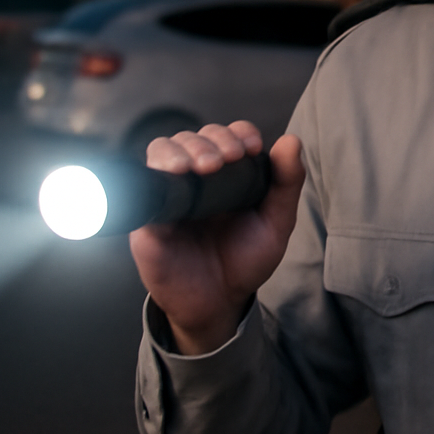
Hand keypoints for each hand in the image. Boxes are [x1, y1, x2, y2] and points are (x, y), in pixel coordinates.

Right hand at [128, 121, 305, 354]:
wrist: (218, 301)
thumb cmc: (245, 259)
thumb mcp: (276, 223)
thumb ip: (286, 184)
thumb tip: (292, 141)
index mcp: (227, 174)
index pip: (227, 135)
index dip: (237, 132)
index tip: (251, 146)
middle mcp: (196, 177)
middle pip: (195, 137)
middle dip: (211, 139)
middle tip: (226, 159)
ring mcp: (170, 193)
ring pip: (163, 150)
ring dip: (181, 148)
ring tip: (200, 166)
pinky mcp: (148, 214)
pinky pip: (141, 184)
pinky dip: (154, 171)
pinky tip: (173, 174)